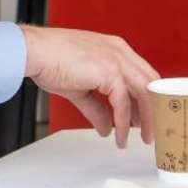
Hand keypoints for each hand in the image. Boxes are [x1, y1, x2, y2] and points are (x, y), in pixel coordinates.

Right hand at [20, 26, 159, 147]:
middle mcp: (120, 52)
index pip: (142, 74)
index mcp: (115, 49)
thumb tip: (106, 127)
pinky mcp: (109, 71)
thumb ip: (97, 108)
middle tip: (151, 130)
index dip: (147, 96)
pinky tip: (120, 136)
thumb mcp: (80, 89)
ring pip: (143, 92)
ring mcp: (116, 60)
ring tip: (143, 138)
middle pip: (150, 83)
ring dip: (145, 119)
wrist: (35, 52)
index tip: (147, 115)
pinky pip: (123, 103)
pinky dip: (123, 122)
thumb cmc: (50, 61)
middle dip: (153, 109)